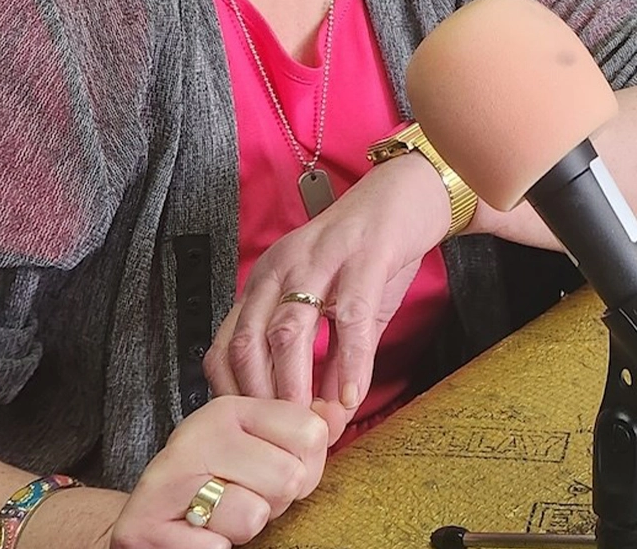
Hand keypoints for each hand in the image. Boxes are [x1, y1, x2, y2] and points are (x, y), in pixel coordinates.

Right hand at [109, 395, 338, 547]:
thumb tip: (339, 411)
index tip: (279, 470)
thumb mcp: (257, 444)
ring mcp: (170, 477)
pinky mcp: (146, 523)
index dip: (308, 466)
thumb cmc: (211, 480)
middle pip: (290, 478)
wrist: (147, 516)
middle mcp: (200, 433)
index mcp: (232, 409)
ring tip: (219, 515)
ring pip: (255, 516)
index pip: (312, 432)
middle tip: (244, 497)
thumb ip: (302, 429)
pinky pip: (216, 546)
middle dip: (276, 501)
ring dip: (244, 527)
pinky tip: (196, 533)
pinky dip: (214, 547)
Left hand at [204, 154, 449, 418]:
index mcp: (266, 280)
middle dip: (260, 401)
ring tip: (310, 427)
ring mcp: (320, 260)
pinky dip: (349, 363)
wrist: (411, 192)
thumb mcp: (343, 309)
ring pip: (289, 333)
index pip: (225, 345)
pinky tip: (354, 394)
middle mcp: (282, 268)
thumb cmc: (372, 252)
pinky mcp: (363, 256)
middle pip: (248, 343)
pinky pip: (348, 318)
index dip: (232, 396)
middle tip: (279, 443)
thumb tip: (326, 417)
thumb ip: (333, 360)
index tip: (251, 435)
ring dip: (295, 386)